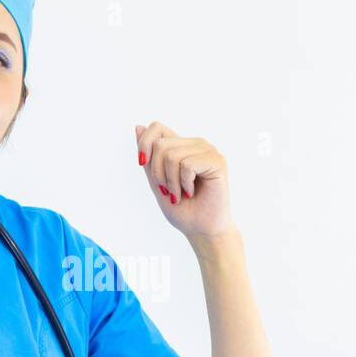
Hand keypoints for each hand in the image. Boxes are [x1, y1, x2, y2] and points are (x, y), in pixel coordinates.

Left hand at [135, 122, 236, 239]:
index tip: (142, 164)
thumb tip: (138, 126)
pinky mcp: (217, 161)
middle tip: (169, 191)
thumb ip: (149, 158)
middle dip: (158, 173)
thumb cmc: (182, 209)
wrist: (201, 230)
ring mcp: (208, 151)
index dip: (144, 143)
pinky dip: (184, 183)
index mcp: (182, 146)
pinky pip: (187, 165)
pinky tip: (192, 192)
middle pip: (160, 144)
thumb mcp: (156, 182)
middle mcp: (195, 144)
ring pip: (172, 156)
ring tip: (181, 194)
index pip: (157, 127)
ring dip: (171, 182)